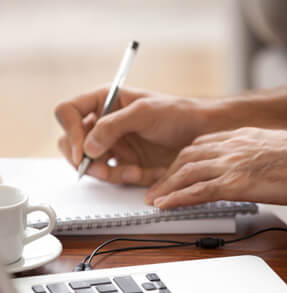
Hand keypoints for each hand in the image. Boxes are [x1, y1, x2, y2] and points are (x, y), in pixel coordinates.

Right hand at [55, 88, 210, 184]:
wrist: (201, 135)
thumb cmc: (177, 114)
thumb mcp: (144, 113)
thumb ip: (113, 126)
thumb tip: (87, 147)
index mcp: (105, 101)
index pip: (68, 112)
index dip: (71, 131)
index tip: (83, 150)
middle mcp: (104, 124)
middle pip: (72, 144)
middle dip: (85, 160)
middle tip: (101, 169)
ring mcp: (114, 145)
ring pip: (93, 165)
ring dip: (110, 173)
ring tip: (134, 172)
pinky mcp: (126, 163)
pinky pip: (115, 176)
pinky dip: (128, 178)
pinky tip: (147, 173)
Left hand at [146, 128, 286, 207]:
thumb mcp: (275, 147)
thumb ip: (256, 154)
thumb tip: (253, 167)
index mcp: (240, 137)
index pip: (200, 145)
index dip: (182, 160)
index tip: (174, 170)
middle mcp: (231, 147)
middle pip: (187, 157)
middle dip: (168, 173)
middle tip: (156, 187)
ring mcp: (231, 164)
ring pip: (187, 173)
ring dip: (166, 187)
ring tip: (153, 199)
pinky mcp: (236, 183)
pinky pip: (198, 191)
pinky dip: (178, 198)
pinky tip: (165, 205)